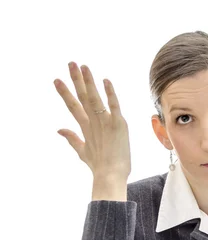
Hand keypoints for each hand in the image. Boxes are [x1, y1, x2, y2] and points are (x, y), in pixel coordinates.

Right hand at [54, 62, 130, 180]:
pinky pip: (114, 105)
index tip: (57, 80)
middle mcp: (92, 122)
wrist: (110, 175)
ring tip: (83, 66)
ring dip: (89, 81)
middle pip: (82, 97)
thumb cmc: (99, 166)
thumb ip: (72, 138)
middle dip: (76, 79)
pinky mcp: (118, 124)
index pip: (73, 106)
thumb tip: (59, 129)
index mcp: (84, 128)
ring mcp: (105, 122)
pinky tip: (106, 80)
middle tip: (71, 63)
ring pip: (94, 98)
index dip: (65, 93)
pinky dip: (110, 93)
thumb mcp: (82, 151)